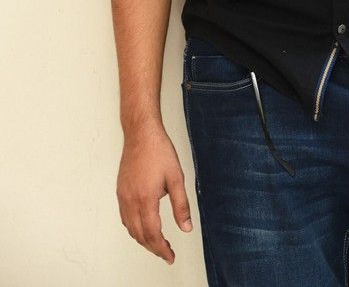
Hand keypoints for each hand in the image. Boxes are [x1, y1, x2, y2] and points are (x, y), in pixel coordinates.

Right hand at [116, 120, 192, 264]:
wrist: (141, 133)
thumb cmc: (158, 151)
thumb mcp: (176, 177)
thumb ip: (181, 205)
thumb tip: (186, 227)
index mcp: (146, 199)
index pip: (152, 234)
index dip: (162, 249)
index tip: (170, 256)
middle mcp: (131, 201)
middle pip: (140, 235)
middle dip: (153, 248)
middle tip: (166, 253)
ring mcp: (123, 196)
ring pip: (130, 228)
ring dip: (143, 239)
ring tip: (157, 243)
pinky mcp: (120, 191)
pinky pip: (125, 218)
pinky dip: (134, 228)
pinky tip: (142, 227)